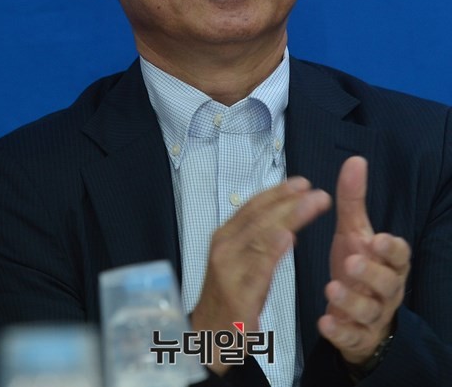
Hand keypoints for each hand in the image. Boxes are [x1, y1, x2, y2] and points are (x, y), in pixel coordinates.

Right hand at [191, 177, 330, 373]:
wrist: (206, 338)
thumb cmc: (227, 297)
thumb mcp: (238, 260)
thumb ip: (258, 240)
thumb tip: (286, 222)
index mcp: (225, 236)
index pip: (253, 207)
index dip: (277, 193)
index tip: (302, 183)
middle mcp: (224, 247)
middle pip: (259, 217)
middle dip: (289, 202)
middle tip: (316, 193)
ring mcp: (228, 269)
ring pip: (260, 236)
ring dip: (288, 218)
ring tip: (311, 206)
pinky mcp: (237, 294)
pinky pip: (257, 269)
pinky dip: (272, 251)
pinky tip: (287, 237)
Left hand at [318, 156, 410, 365]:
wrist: (359, 314)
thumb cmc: (359, 266)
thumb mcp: (354, 232)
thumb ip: (353, 200)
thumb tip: (356, 160)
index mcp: (388, 262)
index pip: (400, 255)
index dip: (391, 248)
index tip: (378, 239)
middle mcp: (385, 289)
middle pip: (387, 283)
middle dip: (371, 272)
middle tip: (351, 262)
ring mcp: (372, 315)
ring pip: (369, 311)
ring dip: (351, 301)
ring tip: (331, 287)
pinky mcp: (357, 336)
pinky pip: (351, 336)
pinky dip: (339, 331)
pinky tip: (325, 322)